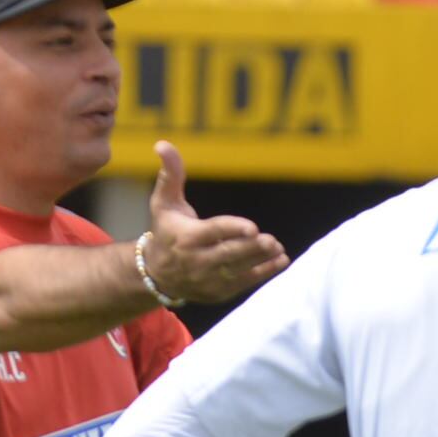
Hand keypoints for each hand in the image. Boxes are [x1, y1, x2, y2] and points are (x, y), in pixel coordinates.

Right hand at [138, 142, 285, 309]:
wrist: (157, 274)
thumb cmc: (165, 230)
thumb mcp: (163, 202)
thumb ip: (170, 174)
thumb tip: (163, 144)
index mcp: (187, 238)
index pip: (213, 232)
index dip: (233, 229)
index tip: (252, 228)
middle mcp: (197, 261)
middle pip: (229, 254)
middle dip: (251, 248)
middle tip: (271, 241)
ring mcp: (208, 280)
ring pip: (239, 270)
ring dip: (261, 261)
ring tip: (278, 250)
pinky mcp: (218, 292)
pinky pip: (243, 283)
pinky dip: (263, 273)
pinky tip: (281, 262)